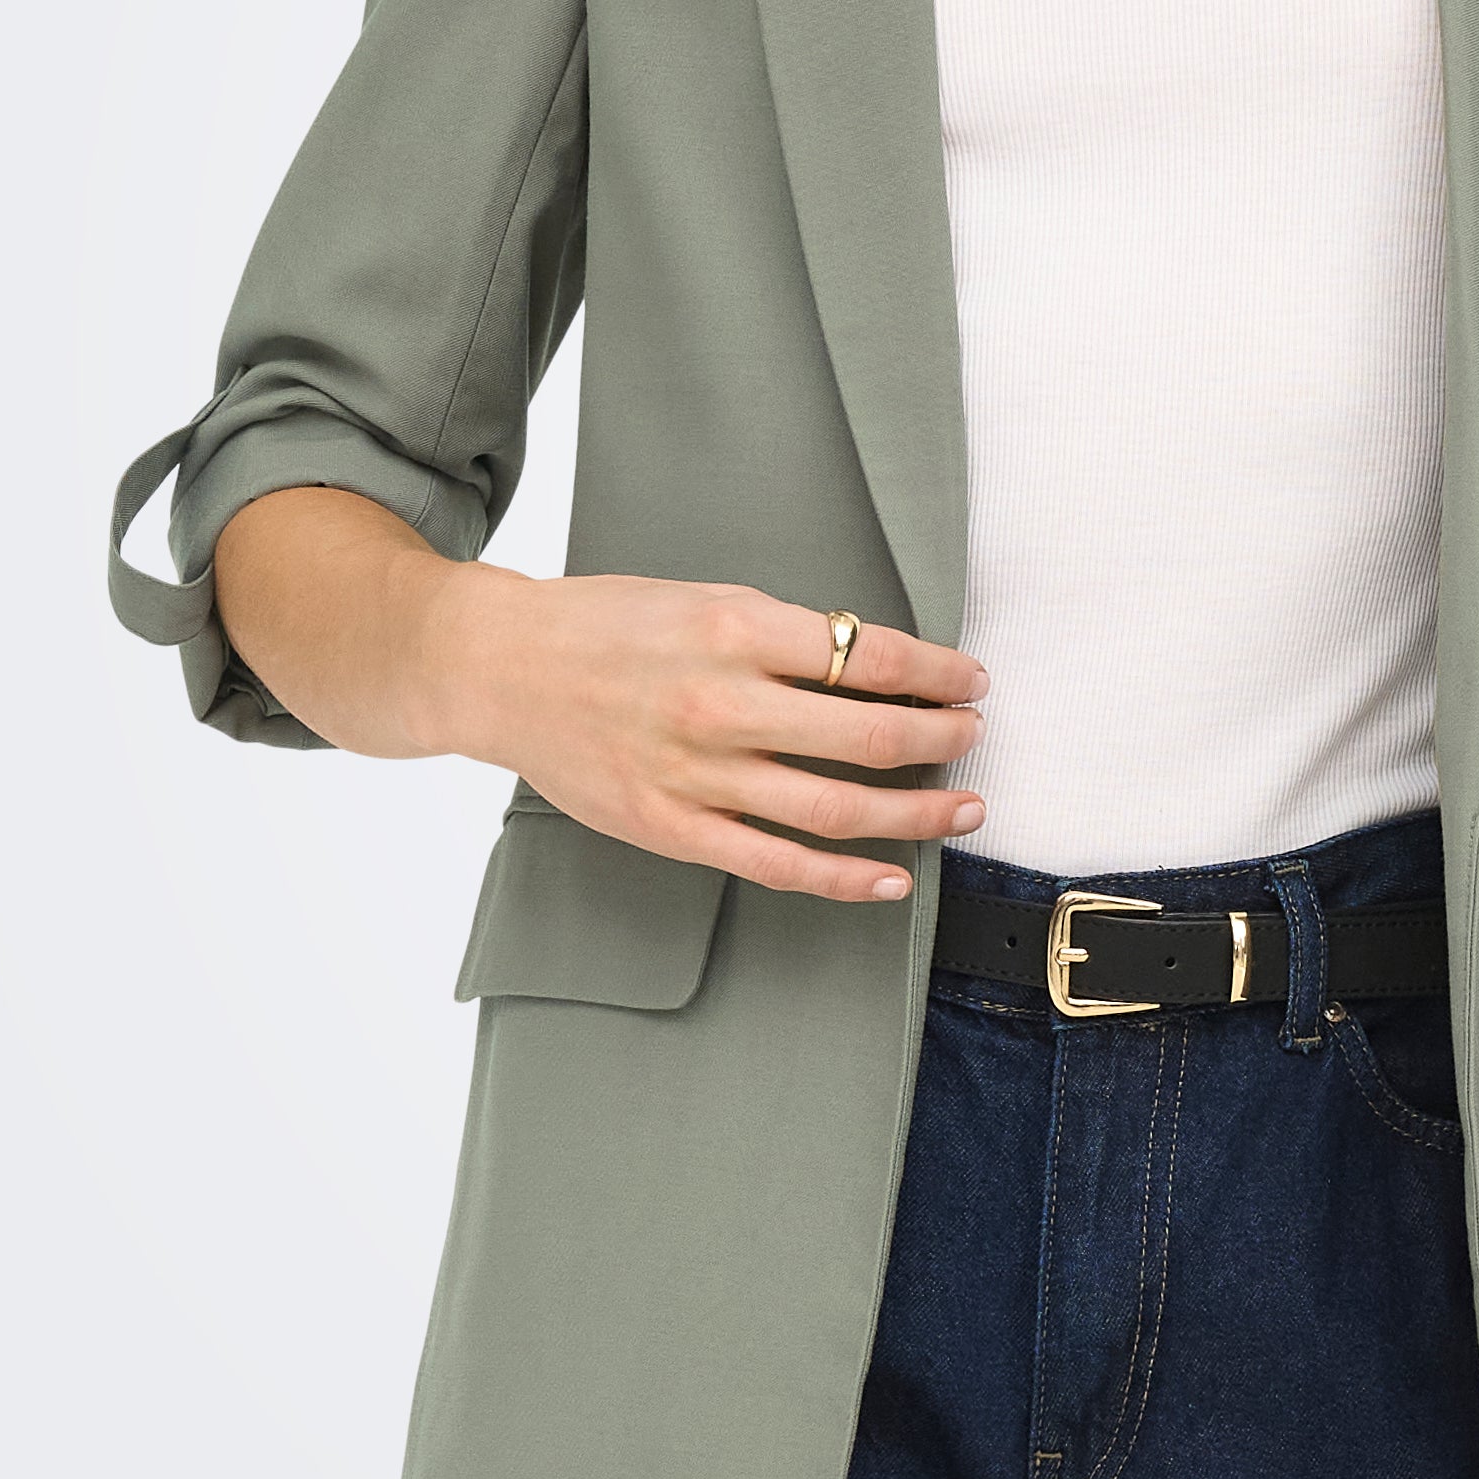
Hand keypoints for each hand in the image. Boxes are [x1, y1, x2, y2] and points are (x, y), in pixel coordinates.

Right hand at [439, 570, 986, 902]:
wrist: (502, 668)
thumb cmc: (608, 626)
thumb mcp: (703, 600)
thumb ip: (781, 635)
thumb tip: (875, 666)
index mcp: (735, 630)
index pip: (867, 655)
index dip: (935, 672)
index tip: (970, 680)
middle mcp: (721, 703)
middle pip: (866, 734)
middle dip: (940, 738)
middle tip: (975, 736)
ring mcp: (697, 774)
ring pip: (836, 809)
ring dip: (916, 811)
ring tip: (963, 806)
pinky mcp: (674, 829)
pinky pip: (777, 866)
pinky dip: (844, 878)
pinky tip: (891, 878)